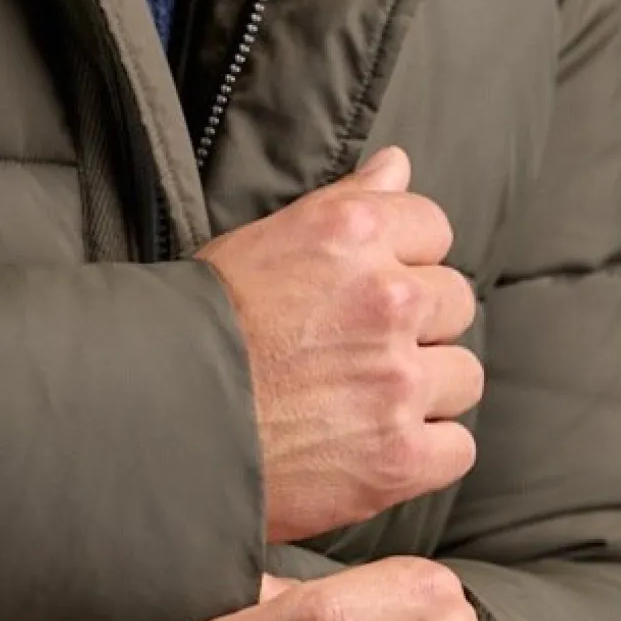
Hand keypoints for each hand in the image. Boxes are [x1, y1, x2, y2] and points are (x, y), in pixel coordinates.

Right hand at [197, 148, 482, 544]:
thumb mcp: (265, 243)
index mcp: (353, 234)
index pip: (434, 230)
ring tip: (363, 404)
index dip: (405, 263)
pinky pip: (457, 447)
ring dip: (425, 391)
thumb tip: (398, 164)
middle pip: (455, 302)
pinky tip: (375, 449)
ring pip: (463, 375)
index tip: (368, 294)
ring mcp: (398, 381)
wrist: (157, 423)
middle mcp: (387, 299)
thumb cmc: (201, 331)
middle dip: (418, 326)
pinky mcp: (400, 455)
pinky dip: (424, 453)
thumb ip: (346, 202)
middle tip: (358, 353)